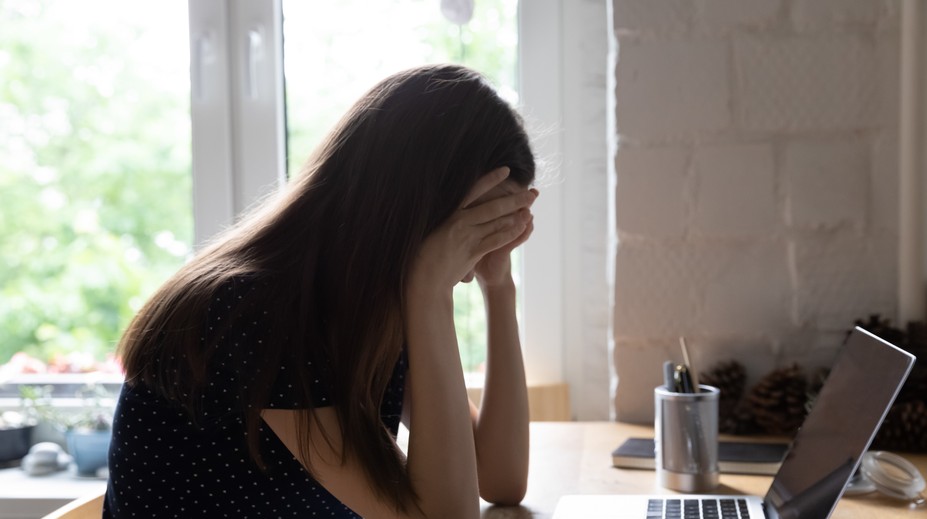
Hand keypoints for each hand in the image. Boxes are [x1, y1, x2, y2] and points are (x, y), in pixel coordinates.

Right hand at [408, 168, 536, 295]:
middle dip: (514, 200)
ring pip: (497, 222)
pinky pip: (497, 239)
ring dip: (517, 215)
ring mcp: (468, 237)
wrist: (423, 278)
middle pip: (492, 207)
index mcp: (448, 212)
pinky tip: (522, 227)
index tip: (506, 170)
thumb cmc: (423, 253)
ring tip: (530, 206)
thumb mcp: (432, 228)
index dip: (491, 179)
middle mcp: (460, 222)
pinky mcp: (474, 252)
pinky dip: (511, 232)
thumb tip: (453, 202)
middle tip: (531, 193)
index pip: (473, 190)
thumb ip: (446, 216)